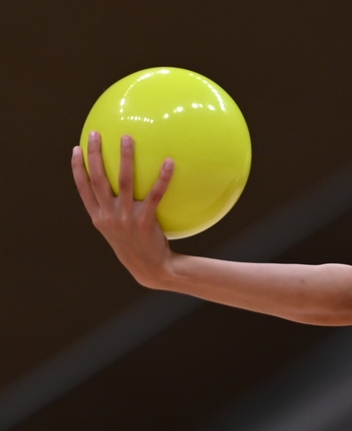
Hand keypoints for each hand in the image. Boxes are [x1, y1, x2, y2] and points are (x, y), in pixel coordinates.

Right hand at [71, 132, 175, 287]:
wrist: (151, 269)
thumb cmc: (137, 246)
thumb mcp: (119, 230)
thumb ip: (116, 211)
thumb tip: (122, 190)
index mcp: (99, 218)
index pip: (83, 189)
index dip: (78, 169)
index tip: (76, 149)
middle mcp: (109, 216)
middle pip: (98, 180)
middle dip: (94, 155)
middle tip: (95, 133)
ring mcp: (126, 218)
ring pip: (124, 181)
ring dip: (124, 157)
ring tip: (127, 137)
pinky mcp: (145, 221)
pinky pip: (155, 195)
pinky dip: (162, 178)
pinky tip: (169, 162)